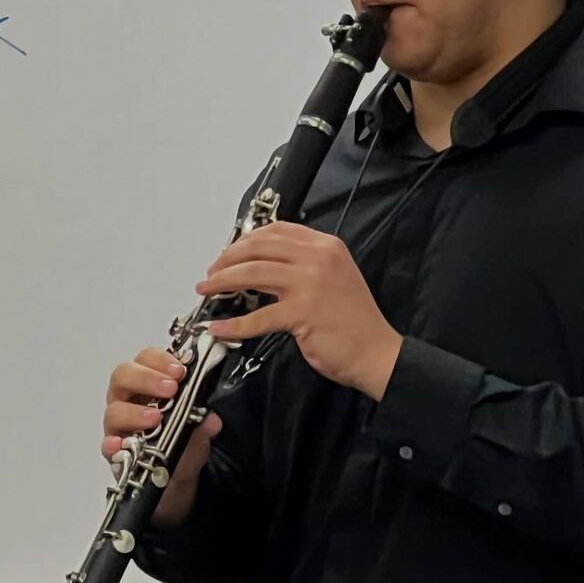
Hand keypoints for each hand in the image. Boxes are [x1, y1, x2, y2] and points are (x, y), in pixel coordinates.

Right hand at [102, 346, 221, 528]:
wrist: (173, 491)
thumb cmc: (181, 454)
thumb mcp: (198, 443)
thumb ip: (202, 431)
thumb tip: (211, 420)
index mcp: (151, 388)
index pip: (147, 360)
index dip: (159, 359)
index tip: (180, 370)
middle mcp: (130, 402)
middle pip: (122, 376)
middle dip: (145, 378)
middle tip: (170, 388)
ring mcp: (119, 427)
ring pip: (113, 408)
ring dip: (133, 411)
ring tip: (155, 418)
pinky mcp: (113, 452)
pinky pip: (107, 444)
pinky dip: (112, 442)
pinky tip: (120, 444)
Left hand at [195, 224, 402, 399]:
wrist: (376, 351)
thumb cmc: (355, 321)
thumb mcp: (334, 277)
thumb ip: (304, 266)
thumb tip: (263, 266)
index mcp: (326, 247)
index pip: (277, 231)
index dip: (246, 240)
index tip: (230, 252)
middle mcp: (318, 259)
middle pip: (259, 247)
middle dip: (227, 258)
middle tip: (212, 272)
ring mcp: (310, 284)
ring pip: (252, 273)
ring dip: (223, 281)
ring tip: (208, 290)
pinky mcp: (302, 313)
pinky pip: (258, 316)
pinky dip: (234, 324)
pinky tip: (220, 328)